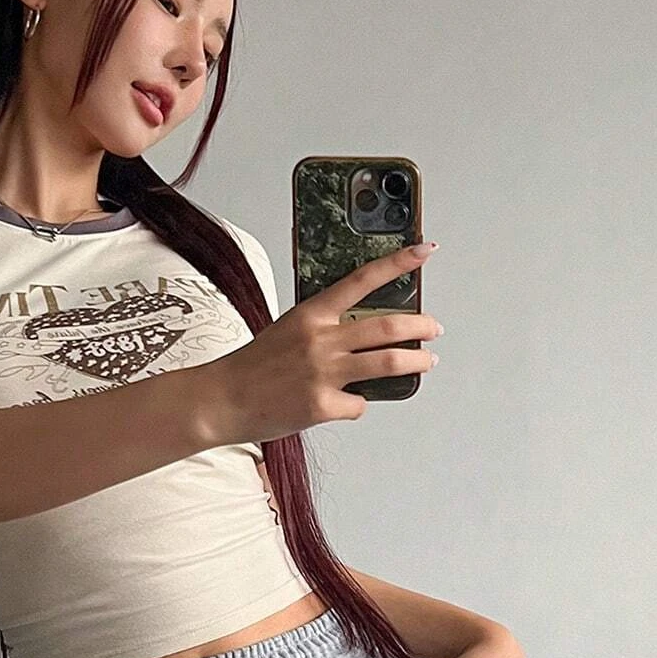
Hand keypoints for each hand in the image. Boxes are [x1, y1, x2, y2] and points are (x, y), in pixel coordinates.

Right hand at [204, 242, 441, 443]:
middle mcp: (321, 339)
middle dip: (421, 325)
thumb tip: (363, 335)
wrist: (222, 399)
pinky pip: (360, 404)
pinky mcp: (323, 405)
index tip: (424, 251)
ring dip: (417, 362)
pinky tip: (344, 405)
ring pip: (389, 362)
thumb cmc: (254, 367)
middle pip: (388, 326)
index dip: (398, 263)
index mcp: (312, 313)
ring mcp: (324, 373)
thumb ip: (325, 328)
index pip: (362, 279)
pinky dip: (358, 405)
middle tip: (434, 328)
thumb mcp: (288, 330)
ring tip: (426, 362)